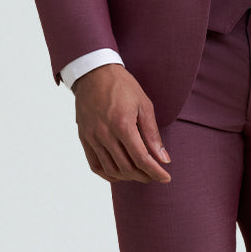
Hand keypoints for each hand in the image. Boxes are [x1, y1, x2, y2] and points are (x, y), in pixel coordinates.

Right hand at [73, 64, 170, 183]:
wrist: (95, 73)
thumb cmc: (123, 86)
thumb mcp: (144, 105)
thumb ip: (153, 134)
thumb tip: (164, 159)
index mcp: (122, 124)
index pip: (141, 158)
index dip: (155, 172)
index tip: (166, 178)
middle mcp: (105, 134)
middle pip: (127, 168)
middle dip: (144, 176)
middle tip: (155, 174)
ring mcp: (92, 137)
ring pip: (111, 170)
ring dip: (128, 177)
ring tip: (141, 173)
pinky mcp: (84, 138)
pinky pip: (95, 165)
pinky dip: (109, 174)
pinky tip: (121, 173)